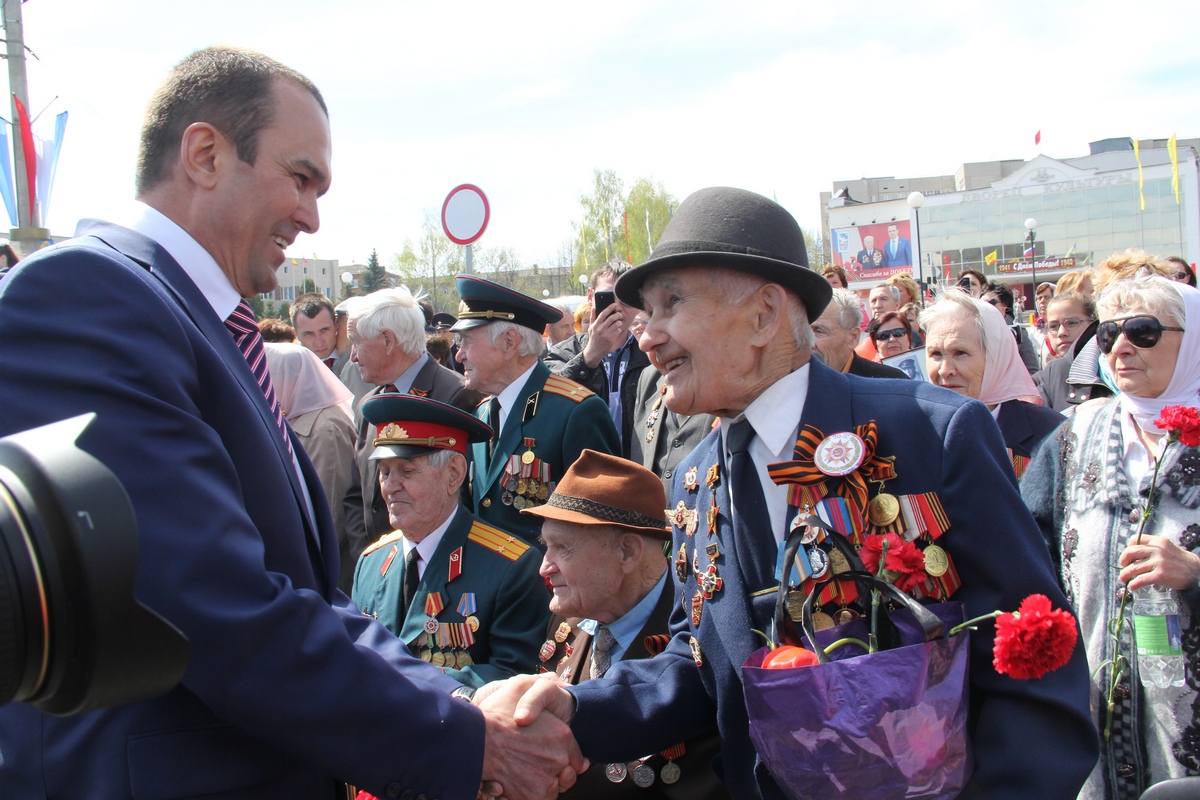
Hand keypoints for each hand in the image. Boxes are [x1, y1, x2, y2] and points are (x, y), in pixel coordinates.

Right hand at [478, 675, 586, 799]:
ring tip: (528, 775)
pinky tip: (520, 783)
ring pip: (554, 788)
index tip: (556, 757)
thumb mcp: (520, 687)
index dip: (565, 756)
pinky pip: (540, 798)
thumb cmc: (495, 715)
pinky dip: (531, 794)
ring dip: (545, 784)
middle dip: (557, 772)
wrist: (476, 741)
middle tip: (539, 766)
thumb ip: (544, 684)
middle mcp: (559, 759)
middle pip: (566, 773)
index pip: (575, 754)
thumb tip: (560, 684)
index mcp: (562, 735)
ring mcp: (547, 780)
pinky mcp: (533, 796)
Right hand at [582, 303, 627, 368]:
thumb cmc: (593, 338)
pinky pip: (618, 331)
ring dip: (619, 323)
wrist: (594, 351)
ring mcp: (606, 334)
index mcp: (595, 325)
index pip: (603, 313)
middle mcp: (601, 329)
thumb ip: (592, 317)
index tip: (615, 304)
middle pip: (612, 318)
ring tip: (618, 323)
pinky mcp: (611, 339)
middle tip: (619, 315)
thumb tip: (594, 308)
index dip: (610, 308)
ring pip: (617, 324)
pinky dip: (618, 330)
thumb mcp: (591, 328)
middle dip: (617, 315)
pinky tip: (616, 331)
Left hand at [1119, 533, 1199, 590]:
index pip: (1136, 539)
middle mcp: (1157, 550)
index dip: (1128, 547)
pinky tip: (1132, 587)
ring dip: (1125, 574)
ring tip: (1123, 578)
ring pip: (1133, 568)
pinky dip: (1133, 584)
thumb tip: (1132, 557)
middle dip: (1123, 560)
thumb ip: (1152, 549)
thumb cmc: (1178, 560)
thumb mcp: (1166, 548)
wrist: (1196, 571)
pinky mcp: (1160, 575)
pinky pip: (1140, 580)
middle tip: (1123, 566)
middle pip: (1130, 552)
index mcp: (1158, 541)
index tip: (1129, 556)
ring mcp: (1159, 563)